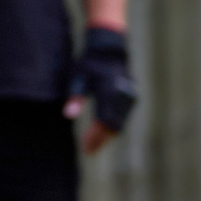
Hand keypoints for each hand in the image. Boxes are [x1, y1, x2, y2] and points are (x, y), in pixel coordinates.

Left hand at [65, 25, 135, 154]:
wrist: (109, 51)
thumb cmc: (89, 64)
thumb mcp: (77, 77)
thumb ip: (74, 96)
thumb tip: (68, 115)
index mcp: (107, 92)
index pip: (103, 122)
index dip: (95, 137)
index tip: (85, 148)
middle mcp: (121, 96)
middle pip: (113, 126)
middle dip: (100, 139)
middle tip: (88, 149)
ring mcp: (129, 97)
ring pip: (120, 123)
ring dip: (107, 135)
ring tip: (92, 143)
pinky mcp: (131, 98)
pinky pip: (123, 117)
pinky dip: (113, 126)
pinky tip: (101, 131)